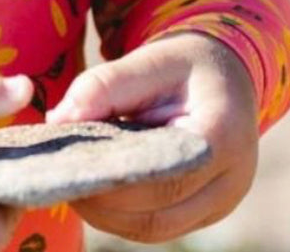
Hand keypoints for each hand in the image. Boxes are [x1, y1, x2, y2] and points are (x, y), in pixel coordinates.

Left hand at [45, 32, 258, 243]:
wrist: (225, 77)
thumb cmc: (185, 65)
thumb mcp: (150, 60)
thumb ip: (105, 86)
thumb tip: (59, 119)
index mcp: (222, 135)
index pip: (164, 177)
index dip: (115, 181)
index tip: (72, 167)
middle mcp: (230, 180)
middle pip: (157, 215)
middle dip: (103, 202)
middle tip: (61, 177)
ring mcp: (220, 203)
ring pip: (154, 228)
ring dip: (107, 213)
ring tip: (71, 181)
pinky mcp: (204, 213)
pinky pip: (157, 226)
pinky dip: (120, 214)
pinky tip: (93, 188)